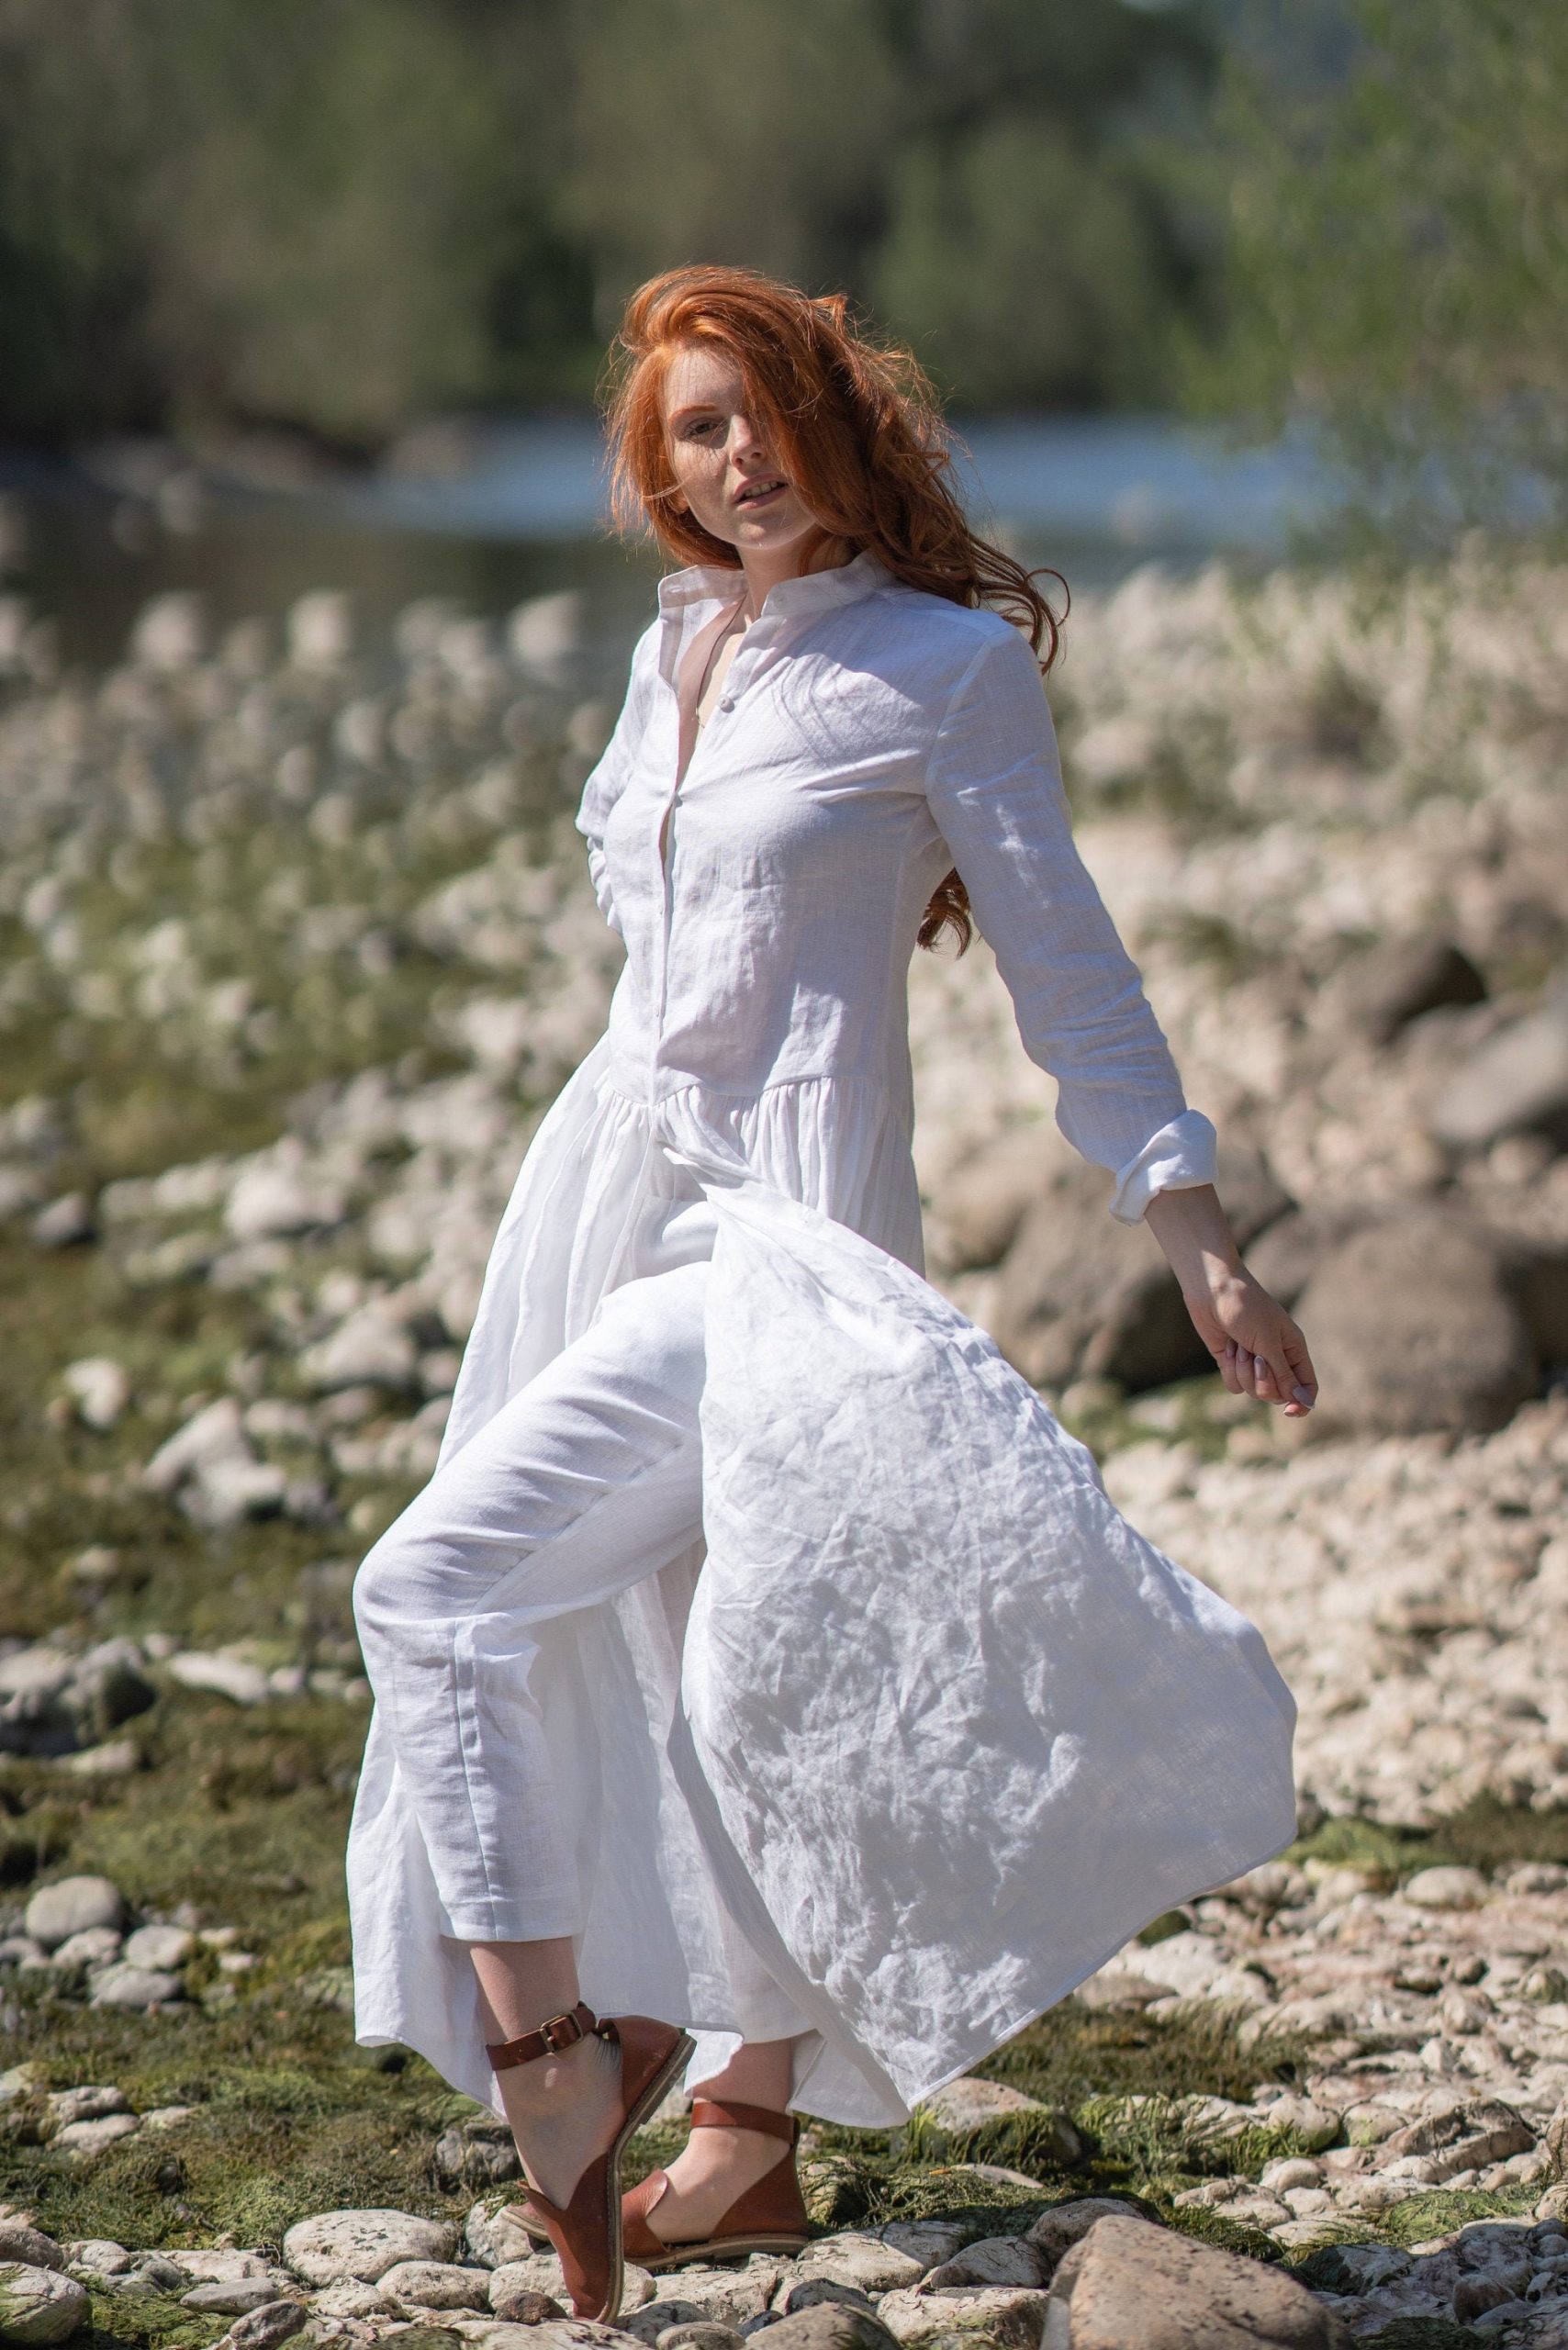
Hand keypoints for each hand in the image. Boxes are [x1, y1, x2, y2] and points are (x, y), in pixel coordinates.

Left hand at [1183, 1264, 1317, 1416]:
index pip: (1306, 1386)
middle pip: (1277, 1394)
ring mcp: (1253, 1362)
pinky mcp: (1232, 1363)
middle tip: (1255, 1357)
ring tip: (1239, 1345)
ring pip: (1252, 1392)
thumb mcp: (1268, 1342)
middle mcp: (1276, 1358)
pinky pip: (1234, 1385)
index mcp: (1294, 1350)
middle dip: (1263, 1381)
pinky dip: (1230, 1369)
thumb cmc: (1247, 1308)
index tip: (1290, 1412)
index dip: (1302, 1403)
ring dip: (1243, 1371)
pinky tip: (1228, 1346)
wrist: (1212, 1289)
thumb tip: (1304, 1402)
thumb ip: (1284, 1374)